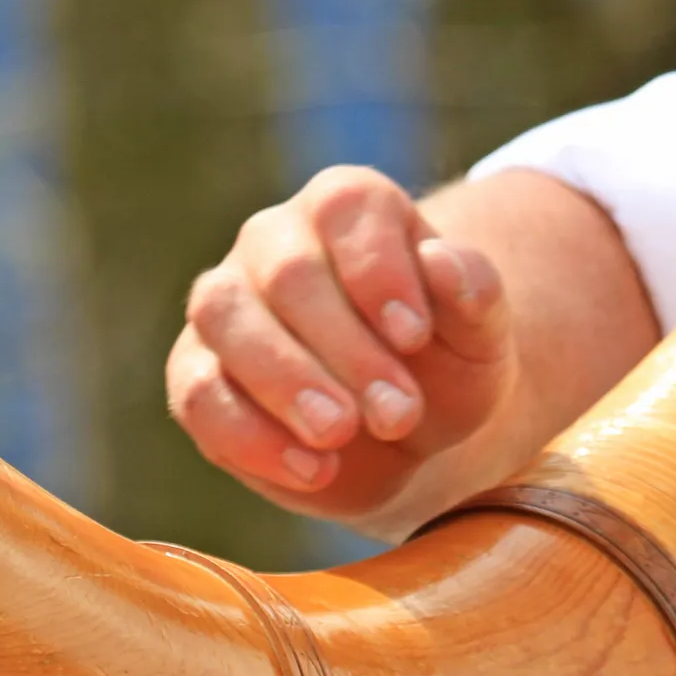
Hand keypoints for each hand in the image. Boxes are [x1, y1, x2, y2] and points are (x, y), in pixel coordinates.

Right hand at [167, 166, 512, 518]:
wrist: (404, 435)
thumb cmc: (442, 365)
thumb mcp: (481, 337)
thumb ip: (475, 292)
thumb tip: (444, 261)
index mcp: (346, 207)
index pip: (347, 209)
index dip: (379, 272)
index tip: (416, 338)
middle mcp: (273, 241)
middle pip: (287, 272)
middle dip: (346, 350)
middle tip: (396, 413)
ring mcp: (224, 304)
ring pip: (225, 318)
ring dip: (285, 381)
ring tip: (340, 435)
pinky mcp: (195, 375)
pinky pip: (198, 394)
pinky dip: (251, 435)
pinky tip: (311, 468)